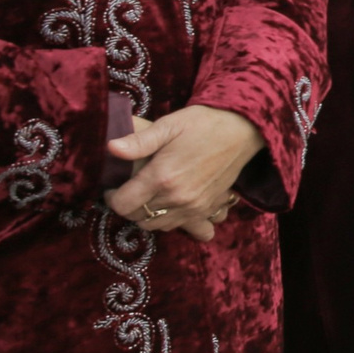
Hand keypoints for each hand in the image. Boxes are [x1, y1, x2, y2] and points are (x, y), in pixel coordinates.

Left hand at [103, 106, 261, 240]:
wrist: (242, 130)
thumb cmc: (203, 124)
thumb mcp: (168, 125)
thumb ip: (138, 140)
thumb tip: (111, 148)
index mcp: (162, 177)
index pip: (122, 205)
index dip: (111, 196)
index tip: (114, 185)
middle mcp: (177, 198)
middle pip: (137, 218)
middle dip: (128, 206)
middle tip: (131, 189)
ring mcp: (194, 207)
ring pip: (157, 226)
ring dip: (148, 215)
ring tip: (150, 197)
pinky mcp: (208, 209)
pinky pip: (183, 228)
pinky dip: (173, 222)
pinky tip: (172, 208)